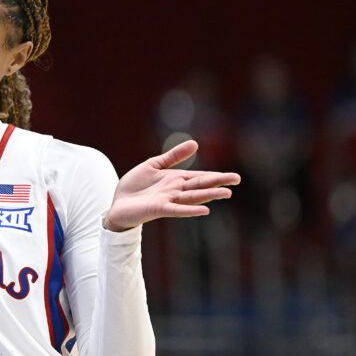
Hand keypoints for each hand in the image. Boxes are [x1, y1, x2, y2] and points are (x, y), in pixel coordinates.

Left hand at [104, 140, 239, 231]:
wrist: (118, 203)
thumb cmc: (135, 186)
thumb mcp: (154, 165)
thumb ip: (173, 156)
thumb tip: (195, 144)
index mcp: (176, 180)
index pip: (200, 177)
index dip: (216, 176)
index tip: (234, 176)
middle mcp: (175, 190)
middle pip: (200, 185)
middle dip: (218, 182)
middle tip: (237, 180)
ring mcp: (168, 200)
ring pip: (192, 197)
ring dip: (209, 195)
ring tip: (226, 193)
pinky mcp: (158, 209)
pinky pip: (176, 210)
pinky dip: (190, 210)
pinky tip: (205, 211)